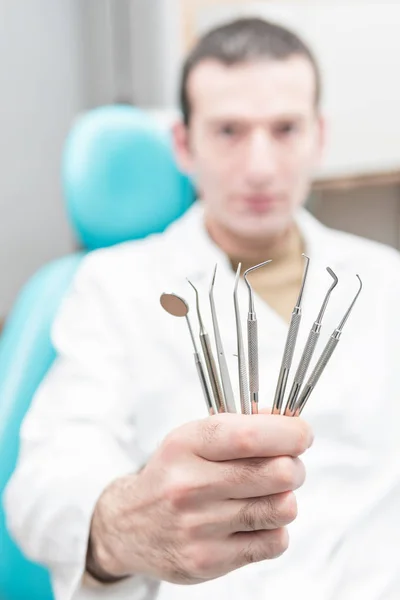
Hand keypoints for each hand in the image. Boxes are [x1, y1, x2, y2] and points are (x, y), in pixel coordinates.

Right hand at [88, 413, 312, 583]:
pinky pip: (275, 541)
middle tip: (287, 465)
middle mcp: (190, 485)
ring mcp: (199, 526)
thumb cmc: (172, 474)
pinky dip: (274, 528)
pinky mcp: (209, 560)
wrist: (129, 525)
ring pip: (282, 508)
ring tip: (269, 493)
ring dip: (286, 497)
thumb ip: (241, 424)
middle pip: (277, 473)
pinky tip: (255, 520)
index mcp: (186, 445)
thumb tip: (289, 419)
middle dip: (294, 466)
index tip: (302, 434)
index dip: (289, 433)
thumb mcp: (193, 438)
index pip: (249, 436)